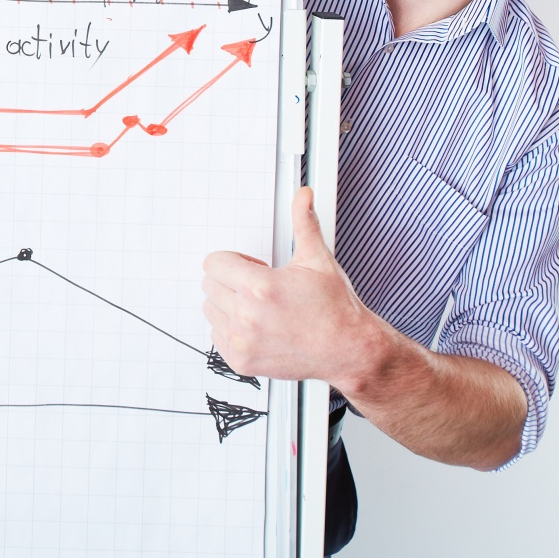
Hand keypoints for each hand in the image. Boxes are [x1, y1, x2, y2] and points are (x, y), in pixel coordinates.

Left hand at [201, 187, 381, 384]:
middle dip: (230, 280)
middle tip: (260, 287)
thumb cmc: (335, 309)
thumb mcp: (318, 260)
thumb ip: (304, 224)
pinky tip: (258, 326)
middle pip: (209, 285)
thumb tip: (303, 196)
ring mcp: (242, 342)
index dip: (234, 260)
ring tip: (260, 307)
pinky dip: (230, 329)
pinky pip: (216, 335)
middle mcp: (247, 316)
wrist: (348, 349)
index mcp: (259, 288)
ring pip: (210, 309)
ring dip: (228, 304)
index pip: (213, 263)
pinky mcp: (242, 361)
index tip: (253, 267)